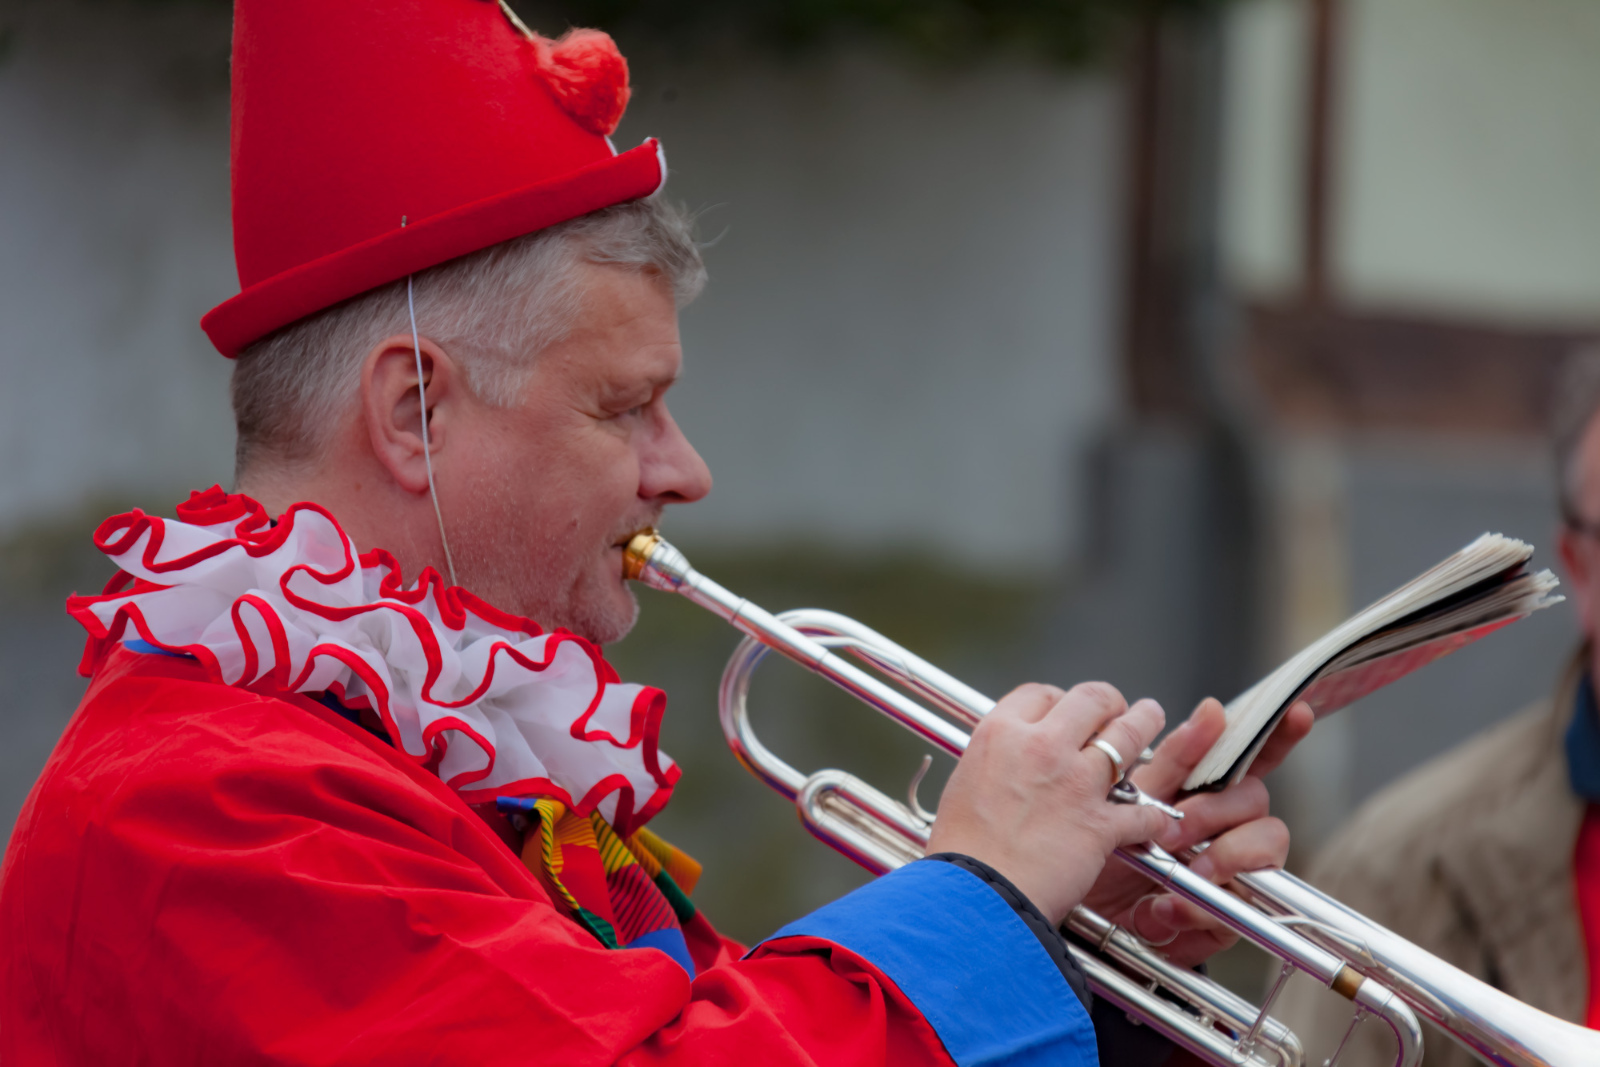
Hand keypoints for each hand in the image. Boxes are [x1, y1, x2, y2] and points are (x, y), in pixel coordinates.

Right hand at [926, 681, 1175, 925]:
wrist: (977, 896)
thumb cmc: (963, 851)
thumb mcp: (964, 784)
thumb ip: (996, 763)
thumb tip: (1011, 762)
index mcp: (1000, 734)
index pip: (1038, 694)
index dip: (1058, 699)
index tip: (1066, 710)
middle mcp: (1041, 748)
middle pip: (1090, 700)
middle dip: (1109, 700)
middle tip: (1116, 708)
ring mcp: (1076, 782)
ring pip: (1127, 735)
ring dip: (1146, 722)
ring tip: (1152, 716)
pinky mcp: (1100, 822)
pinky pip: (1141, 811)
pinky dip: (1152, 817)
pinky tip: (1156, 820)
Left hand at [1079, 698, 1314, 967]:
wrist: (1086, 911)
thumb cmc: (1109, 850)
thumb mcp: (1133, 801)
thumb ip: (1176, 759)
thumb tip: (1212, 709)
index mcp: (1205, 791)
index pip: (1254, 757)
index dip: (1281, 734)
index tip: (1298, 713)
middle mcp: (1229, 825)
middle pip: (1255, 798)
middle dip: (1214, 811)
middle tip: (1172, 831)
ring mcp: (1236, 869)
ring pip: (1268, 843)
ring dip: (1223, 855)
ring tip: (1179, 872)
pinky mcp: (1232, 915)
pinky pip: (1239, 903)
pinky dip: (1198, 908)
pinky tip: (1161, 910)